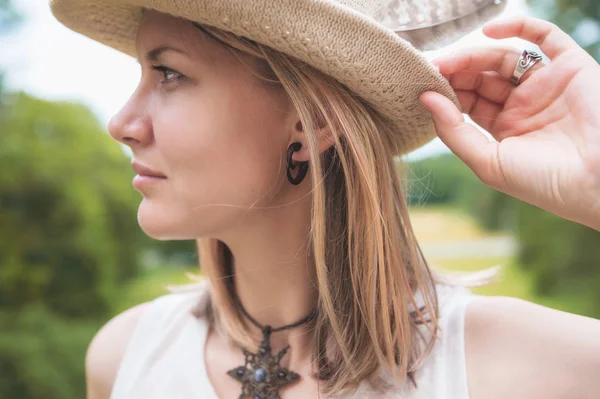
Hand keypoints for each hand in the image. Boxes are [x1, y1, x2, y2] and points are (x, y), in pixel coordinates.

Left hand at [419, 16, 599, 230]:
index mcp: (503, 130)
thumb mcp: (488, 162)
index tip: (422, 85)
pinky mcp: (571, 67)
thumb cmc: (544, 182)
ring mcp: (546, 85)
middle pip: (481, 78)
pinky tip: (487, 31)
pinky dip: (518, 28)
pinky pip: (545, 37)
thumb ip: (454, 131)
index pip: (467, 102)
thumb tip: (425, 98)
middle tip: (431, 68)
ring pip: (504, 58)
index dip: (445, 92)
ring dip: (474, 54)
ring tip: (450, 59)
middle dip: (455, 72)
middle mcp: (523, 105)